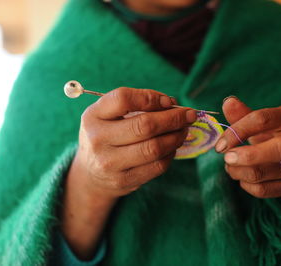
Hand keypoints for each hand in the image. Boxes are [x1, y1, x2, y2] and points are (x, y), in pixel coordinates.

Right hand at [61, 87, 195, 258]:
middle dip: (174, 118)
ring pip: (154, 148)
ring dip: (176, 137)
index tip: (169, 101)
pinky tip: (173, 146)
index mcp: (93, 116)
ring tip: (184, 130)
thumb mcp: (108, 115)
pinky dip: (171, 153)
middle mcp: (98, 140)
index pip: (123, 99)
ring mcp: (110, 163)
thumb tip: (172, 104)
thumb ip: (136, 104)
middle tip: (189, 114)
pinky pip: (157, 166)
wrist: (91, 174)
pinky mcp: (125, 181)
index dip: (150, 97)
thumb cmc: (106, 135)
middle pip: (145, 125)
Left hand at [215, 96, 280, 197]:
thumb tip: (228, 102)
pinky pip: (262, 190)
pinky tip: (242, 177)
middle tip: (226, 158)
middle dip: (245, 156)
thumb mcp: (261, 121)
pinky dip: (245, 185)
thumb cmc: (272, 134)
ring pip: (262, 173)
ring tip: (230, 166)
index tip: (220, 144)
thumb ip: (243, 113)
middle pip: (277, 150)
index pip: (261, 120)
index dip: (236, 132)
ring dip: (237, 171)